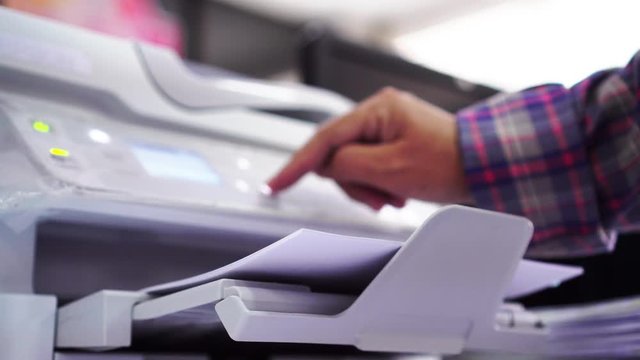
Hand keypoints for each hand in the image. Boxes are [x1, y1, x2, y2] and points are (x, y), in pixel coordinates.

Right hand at [267, 87, 471, 209]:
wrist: (483, 166)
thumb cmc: (448, 163)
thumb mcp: (392, 169)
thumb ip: (348, 165)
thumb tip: (326, 165)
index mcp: (377, 110)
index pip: (324, 139)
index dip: (297, 165)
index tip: (275, 183)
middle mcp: (379, 112)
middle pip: (338, 154)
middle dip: (354, 183)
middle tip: (377, 199)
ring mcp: (386, 126)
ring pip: (353, 163)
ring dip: (369, 186)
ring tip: (392, 197)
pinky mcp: (392, 139)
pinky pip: (369, 164)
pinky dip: (377, 183)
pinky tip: (396, 192)